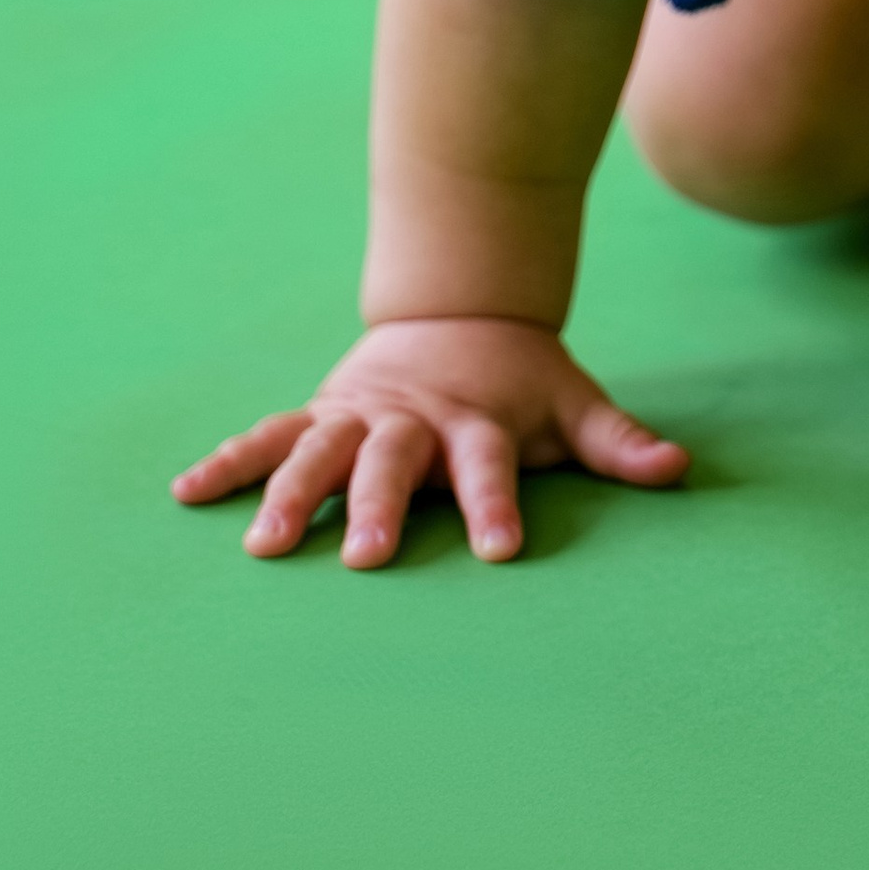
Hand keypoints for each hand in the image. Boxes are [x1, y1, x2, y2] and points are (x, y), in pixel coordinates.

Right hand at [169, 316, 689, 568]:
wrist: (458, 311)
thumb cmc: (519, 379)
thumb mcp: (573, 403)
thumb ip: (620, 442)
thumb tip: (681, 469)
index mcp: (475, 423)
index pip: (491, 467)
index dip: (496, 505)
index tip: (500, 550)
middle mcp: (412, 420)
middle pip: (394, 463)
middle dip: (377, 507)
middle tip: (365, 558)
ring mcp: (360, 414)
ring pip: (320, 452)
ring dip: (289, 494)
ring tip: (263, 546)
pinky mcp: (321, 413)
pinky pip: (268, 436)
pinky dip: (229, 461)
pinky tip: (187, 492)